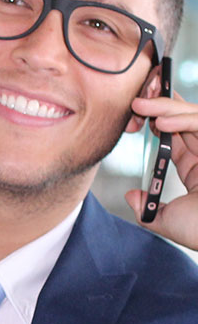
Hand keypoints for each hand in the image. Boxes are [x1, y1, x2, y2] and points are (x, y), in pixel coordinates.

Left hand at [125, 92, 197, 249]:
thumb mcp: (166, 220)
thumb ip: (147, 208)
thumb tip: (131, 197)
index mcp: (197, 171)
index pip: (177, 138)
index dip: (158, 124)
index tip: (137, 118)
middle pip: (185, 121)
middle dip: (160, 108)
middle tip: (135, 102)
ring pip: (194, 117)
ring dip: (167, 108)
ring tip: (142, 106)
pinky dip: (183, 120)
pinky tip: (160, 122)